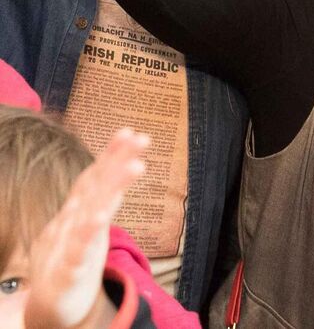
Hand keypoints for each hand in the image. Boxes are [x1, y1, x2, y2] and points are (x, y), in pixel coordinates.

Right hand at [24, 128, 148, 328]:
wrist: (50, 303)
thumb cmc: (71, 257)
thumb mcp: (88, 224)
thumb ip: (103, 196)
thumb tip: (124, 163)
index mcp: (81, 210)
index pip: (96, 176)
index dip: (112, 154)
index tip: (133, 132)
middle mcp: (74, 220)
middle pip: (97, 186)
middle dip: (117, 160)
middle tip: (141, 137)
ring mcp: (70, 243)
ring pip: (92, 211)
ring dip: (113, 187)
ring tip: (136, 166)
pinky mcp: (69, 270)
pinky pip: (78, 251)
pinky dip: (87, 234)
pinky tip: (98, 219)